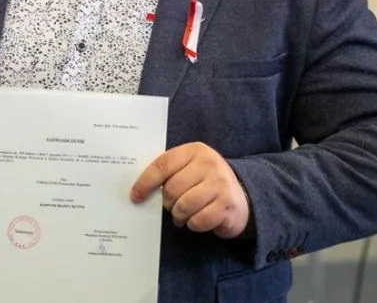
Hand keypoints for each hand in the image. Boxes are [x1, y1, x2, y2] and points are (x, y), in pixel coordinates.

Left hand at [130, 142, 250, 238]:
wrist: (240, 196)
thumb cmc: (205, 182)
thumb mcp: (189, 168)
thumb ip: (169, 172)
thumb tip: (138, 190)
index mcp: (194, 151)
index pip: (162, 165)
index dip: (145, 182)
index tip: (135, 196)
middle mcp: (209, 164)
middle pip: (172, 189)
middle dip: (168, 203)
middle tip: (172, 206)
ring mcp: (220, 184)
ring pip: (184, 207)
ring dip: (179, 216)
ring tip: (183, 214)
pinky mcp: (227, 205)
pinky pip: (198, 220)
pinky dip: (194, 224)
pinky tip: (198, 218)